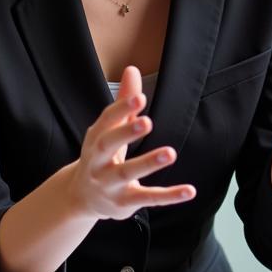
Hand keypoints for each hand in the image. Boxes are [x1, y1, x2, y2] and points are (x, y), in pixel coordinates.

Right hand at [66, 66, 195, 219]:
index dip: (121, 109)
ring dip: (148, 162)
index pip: (106, 121)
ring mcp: (109, 184)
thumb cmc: (101, 155)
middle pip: (109, 145)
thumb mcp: (109, 129)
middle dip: (126, 133)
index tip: (140, 98)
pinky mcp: (124, 203)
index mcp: (95, 139)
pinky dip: (169, 196)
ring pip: (127, 173)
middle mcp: (98, 161)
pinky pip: (148, 198)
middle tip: (148, 121)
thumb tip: (131, 69)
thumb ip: (124, 102)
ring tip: (170, 152)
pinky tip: (190, 190)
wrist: (81, 197)